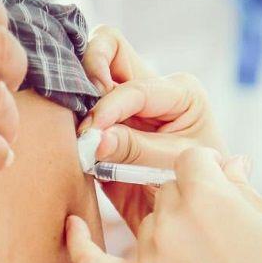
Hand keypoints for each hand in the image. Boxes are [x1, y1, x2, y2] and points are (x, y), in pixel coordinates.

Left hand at [66, 148, 261, 262]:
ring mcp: (150, 258)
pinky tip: (73, 224)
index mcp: (209, 197)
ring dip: (166, 232)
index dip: (204, 170)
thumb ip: (241, 189)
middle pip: (166, 191)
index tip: (215, 182)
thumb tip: (228, 164)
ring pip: (147, 223)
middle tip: (217, 235)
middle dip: (189, 203)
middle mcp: (172, 222)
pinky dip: (79, 243)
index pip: (189, 160)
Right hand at [80, 26, 226, 231]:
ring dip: (75, 90)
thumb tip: (95, 138)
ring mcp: (122, 104)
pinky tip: (66, 136)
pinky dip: (67, 114)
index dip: (111, 106)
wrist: (188, 215)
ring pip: (89, 69)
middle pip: (110, 48)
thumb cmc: (195, 187)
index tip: (94, 131)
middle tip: (79, 101)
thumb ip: (136, 150)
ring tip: (73, 124)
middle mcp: (149, 89)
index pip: (136, 87)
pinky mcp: (101, 124)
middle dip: (90, 66)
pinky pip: (76, 105)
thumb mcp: (174, 167)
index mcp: (179, 92)